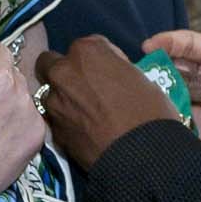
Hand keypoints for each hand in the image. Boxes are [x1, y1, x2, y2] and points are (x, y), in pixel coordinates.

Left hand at [33, 35, 180, 170]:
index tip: (110, 74)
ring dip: (64, 98)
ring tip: (86, 114)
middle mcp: (63, 72)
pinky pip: (57, 119)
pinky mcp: (54, 130)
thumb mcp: (140, 77)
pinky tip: (84, 131)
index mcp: (86, 51)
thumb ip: (115, 69)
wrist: (142, 156)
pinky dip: (67, 121)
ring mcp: (54, 102)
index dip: (99, 59)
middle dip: (65, 71)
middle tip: (86, 87)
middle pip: (52, 63)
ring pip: (50, 93)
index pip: (87, 45)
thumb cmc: (150, 111)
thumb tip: (108, 75)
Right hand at [141, 30, 200, 201]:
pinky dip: (164, 118)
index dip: (167, 43)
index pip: (188, 43)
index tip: (147, 48)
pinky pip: (173, 120)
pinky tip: (156, 118)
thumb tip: (164, 76)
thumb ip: (198, 84)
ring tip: (147, 98)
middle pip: (173, 67)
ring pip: (169, 94)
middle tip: (139, 76)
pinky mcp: (196, 129)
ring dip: (158, 96)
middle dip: (157, 70)